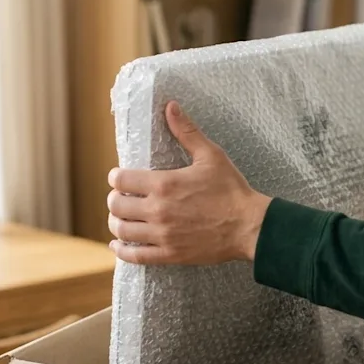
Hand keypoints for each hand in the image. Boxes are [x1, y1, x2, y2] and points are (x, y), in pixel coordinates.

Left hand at [107, 101, 272, 265]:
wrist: (249, 226)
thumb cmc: (232, 190)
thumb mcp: (211, 156)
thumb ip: (187, 132)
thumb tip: (170, 107)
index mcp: (164, 184)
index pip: (120, 179)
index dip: (116, 177)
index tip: (120, 177)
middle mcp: (158, 210)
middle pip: (116, 205)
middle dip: (115, 199)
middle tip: (121, 197)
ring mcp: (162, 234)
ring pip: (121, 230)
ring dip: (116, 223)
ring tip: (121, 218)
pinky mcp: (170, 254)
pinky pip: (135, 256)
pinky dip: (121, 251)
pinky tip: (118, 245)